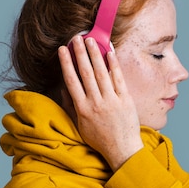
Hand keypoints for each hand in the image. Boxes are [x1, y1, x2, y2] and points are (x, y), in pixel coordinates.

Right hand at [58, 35, 142, 170]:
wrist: (122, 149)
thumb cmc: (100, 139)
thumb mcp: (80, 125)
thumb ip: (71, 107)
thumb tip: (64, 89)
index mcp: (83, 109)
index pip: (71, 81)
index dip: (66, 63)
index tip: (62, 49)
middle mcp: (96, 102)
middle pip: (86, 73)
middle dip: (80, 54)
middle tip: (76, 38)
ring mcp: (112, 100)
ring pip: (101, 73)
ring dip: (95, 55)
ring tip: (91, 41)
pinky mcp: (126, 100)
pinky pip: (119, 79)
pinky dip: (114, 65)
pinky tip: (110, 53)